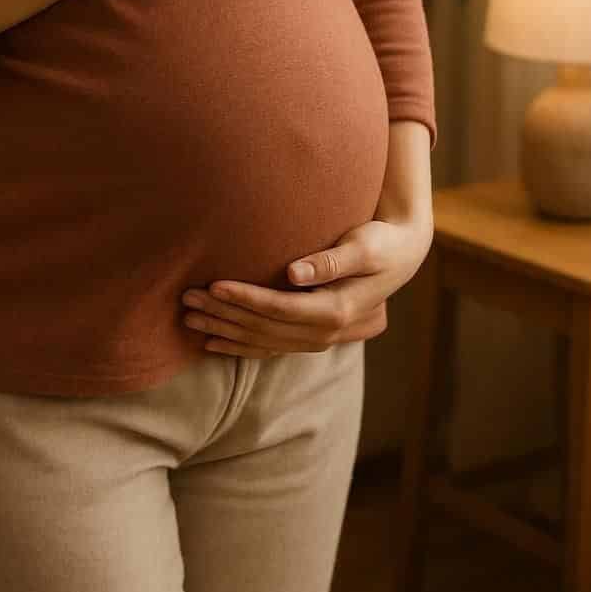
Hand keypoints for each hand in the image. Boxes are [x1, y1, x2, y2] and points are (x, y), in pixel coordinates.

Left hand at [179, 217, 433, 356]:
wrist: (402, 258)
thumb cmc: (382, 243)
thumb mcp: (364, 246)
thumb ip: (331, 261)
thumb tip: (295, 273)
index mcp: (336, 310)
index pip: (280, 309)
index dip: (247, 299)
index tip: (216, 286)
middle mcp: (325, 331)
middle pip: (265, 328)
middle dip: (225, 315)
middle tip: (188, 300)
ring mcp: (318, 337)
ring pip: (263, 341)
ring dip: (226, 331)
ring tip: (190, 319)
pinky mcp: (312, 334)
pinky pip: (270, 347)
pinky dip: (241, 346)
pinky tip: (214, 343)